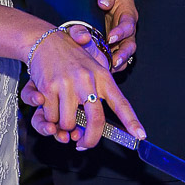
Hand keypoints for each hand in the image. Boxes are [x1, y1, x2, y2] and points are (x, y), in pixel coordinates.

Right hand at [25, 28, 145, 150]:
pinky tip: (49, 104)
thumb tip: (92, 125)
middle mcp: (88, 81)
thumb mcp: (91, 69)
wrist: (44, 40)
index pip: (121, 102)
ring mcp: (68, 84)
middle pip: (96, 121)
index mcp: (102, 77)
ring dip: (63, 125)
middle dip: (90, 139)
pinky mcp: (49, 88)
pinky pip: (50, 118)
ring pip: (69, 124)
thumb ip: (96, 94)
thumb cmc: (70, 57)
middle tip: (84, 144)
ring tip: (62, 113)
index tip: (140, 136)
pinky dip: (48, 118)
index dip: (131, 121)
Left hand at [98, 0, 137, 71]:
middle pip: (130, 44)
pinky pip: (117, 57)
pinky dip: (112, 64)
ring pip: (125, 54)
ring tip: (110, 69)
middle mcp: (128, 29)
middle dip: (123, 53)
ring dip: (118, 62)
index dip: (121, 32)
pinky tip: (104, 69)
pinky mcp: (114, 45)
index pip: (128, 25)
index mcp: (128, 14)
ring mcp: (122, 39)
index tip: (111, 37)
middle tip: (114, 61)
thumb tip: (103, 3)